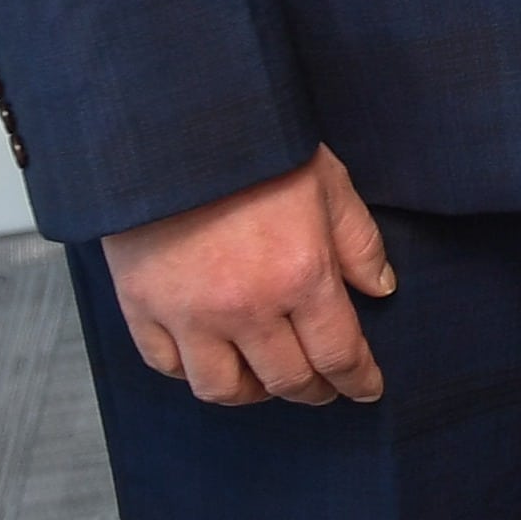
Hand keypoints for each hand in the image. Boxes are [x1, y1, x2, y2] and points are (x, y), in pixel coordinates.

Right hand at [102, 147, 395, 407]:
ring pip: (222, 389)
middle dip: (314, 390)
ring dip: (252, 393)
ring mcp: (188, 314)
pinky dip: (192, 372)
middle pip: (286, 379)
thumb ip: (357, 242)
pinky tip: (212, 359)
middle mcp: (245, 307)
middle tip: (324, 387)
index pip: (338, 353)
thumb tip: (379, 289)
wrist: (170, 126)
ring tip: (267, 379)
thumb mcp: (328, 182)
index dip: (358, 380)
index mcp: (301, 276)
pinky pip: (166, 366)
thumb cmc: (256, 146)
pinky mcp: (140, 308)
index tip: (367, 389)